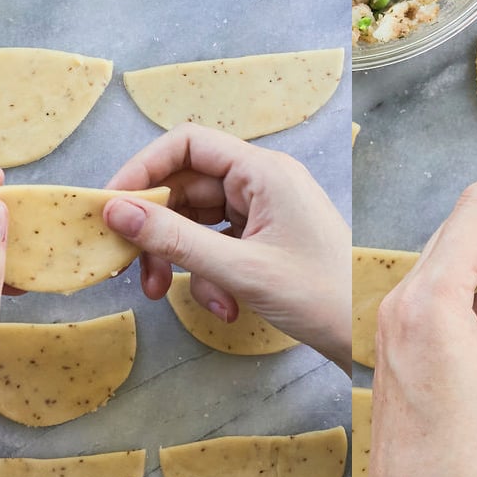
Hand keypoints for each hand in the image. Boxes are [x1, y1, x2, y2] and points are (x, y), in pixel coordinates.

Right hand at [103, 123, 350, 374]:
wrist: (367, 332)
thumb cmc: (320, 296)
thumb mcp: (239, 269)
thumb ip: (174, 239)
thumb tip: (116, 210)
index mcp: (263, 171)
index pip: (186, 144)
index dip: (142, 169)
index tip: (109, 206)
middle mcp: (263, 182)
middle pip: (186, 187)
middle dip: (157, 230)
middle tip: (133, 269)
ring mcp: (265, 210)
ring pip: (198, 221)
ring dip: (182, 260)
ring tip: (171, 296)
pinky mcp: (266, 238)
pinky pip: (219, 244)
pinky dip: (209, 274)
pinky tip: (223, 307)